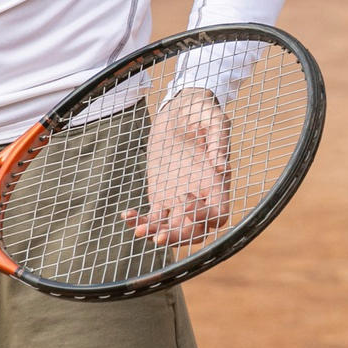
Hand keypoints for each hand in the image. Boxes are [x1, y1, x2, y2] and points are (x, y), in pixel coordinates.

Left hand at [123, 88, 231, 248]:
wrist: (179, 110)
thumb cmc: (201, 112)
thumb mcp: (214, 119)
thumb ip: (219, 140)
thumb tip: (221, 166)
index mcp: (216, 182)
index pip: (217, 213)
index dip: (205, 216)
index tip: (186, 199)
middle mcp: (200, 195)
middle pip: (195, 230)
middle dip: (178, 237)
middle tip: (160, 237)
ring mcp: (178, 198)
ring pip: (172, 228)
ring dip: (157, 234)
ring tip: (139, 231)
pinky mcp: (161, 196)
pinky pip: (153, 217)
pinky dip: (140, 221)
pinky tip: (126, 216)